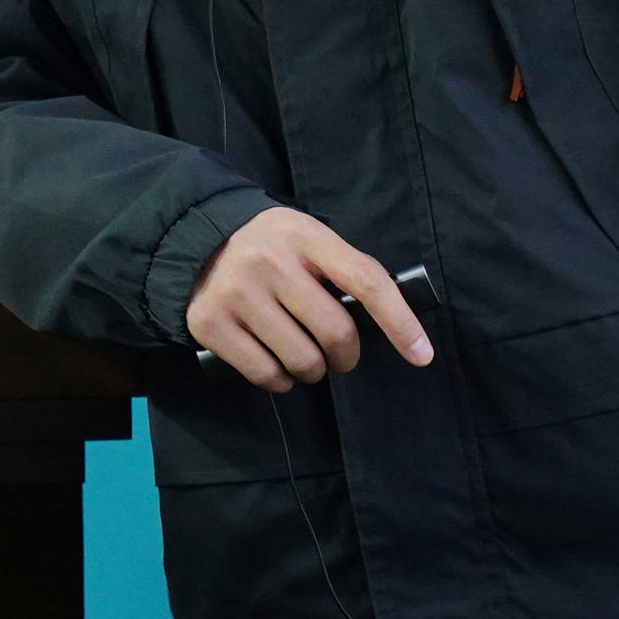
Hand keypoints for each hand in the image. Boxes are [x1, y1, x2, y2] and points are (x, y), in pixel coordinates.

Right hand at [186, 208, 432, 392]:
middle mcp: (272, 262)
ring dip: (313, 371)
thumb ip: (342, 270)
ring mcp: (238, 294)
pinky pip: (265, 375)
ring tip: (304, 356)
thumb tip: (389, 323)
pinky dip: (281, 381)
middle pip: (336, 333)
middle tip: (340, 355)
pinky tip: (277, 365)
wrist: (196, 237)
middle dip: (347, 356)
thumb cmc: (271, 246)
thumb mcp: (307, 238)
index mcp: (306, 236)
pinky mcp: (211, 323)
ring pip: (302, 361)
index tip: (422, 354)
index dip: (400, 322)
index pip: (366, 281)